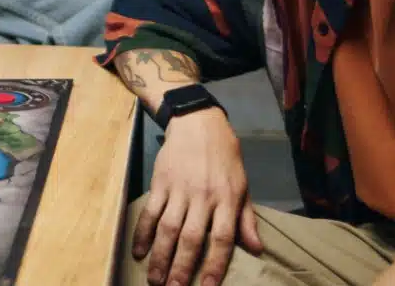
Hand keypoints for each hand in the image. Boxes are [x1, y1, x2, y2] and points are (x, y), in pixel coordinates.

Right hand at [134, 108, 261, 285]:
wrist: (198, 124)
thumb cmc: (224, 158)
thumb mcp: (242, 186)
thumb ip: (246, 219)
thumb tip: (255, 249)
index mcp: (226, 200)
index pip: (221, 239)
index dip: (214, 265)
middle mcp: (202, 197)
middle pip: (191, 238)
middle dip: (181, 268)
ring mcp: (179, 190)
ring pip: (167, 229)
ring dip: (159, 256)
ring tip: (154, 280)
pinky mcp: (160, 182)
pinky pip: (150, 211)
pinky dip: (142, 232)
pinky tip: (138, 251)